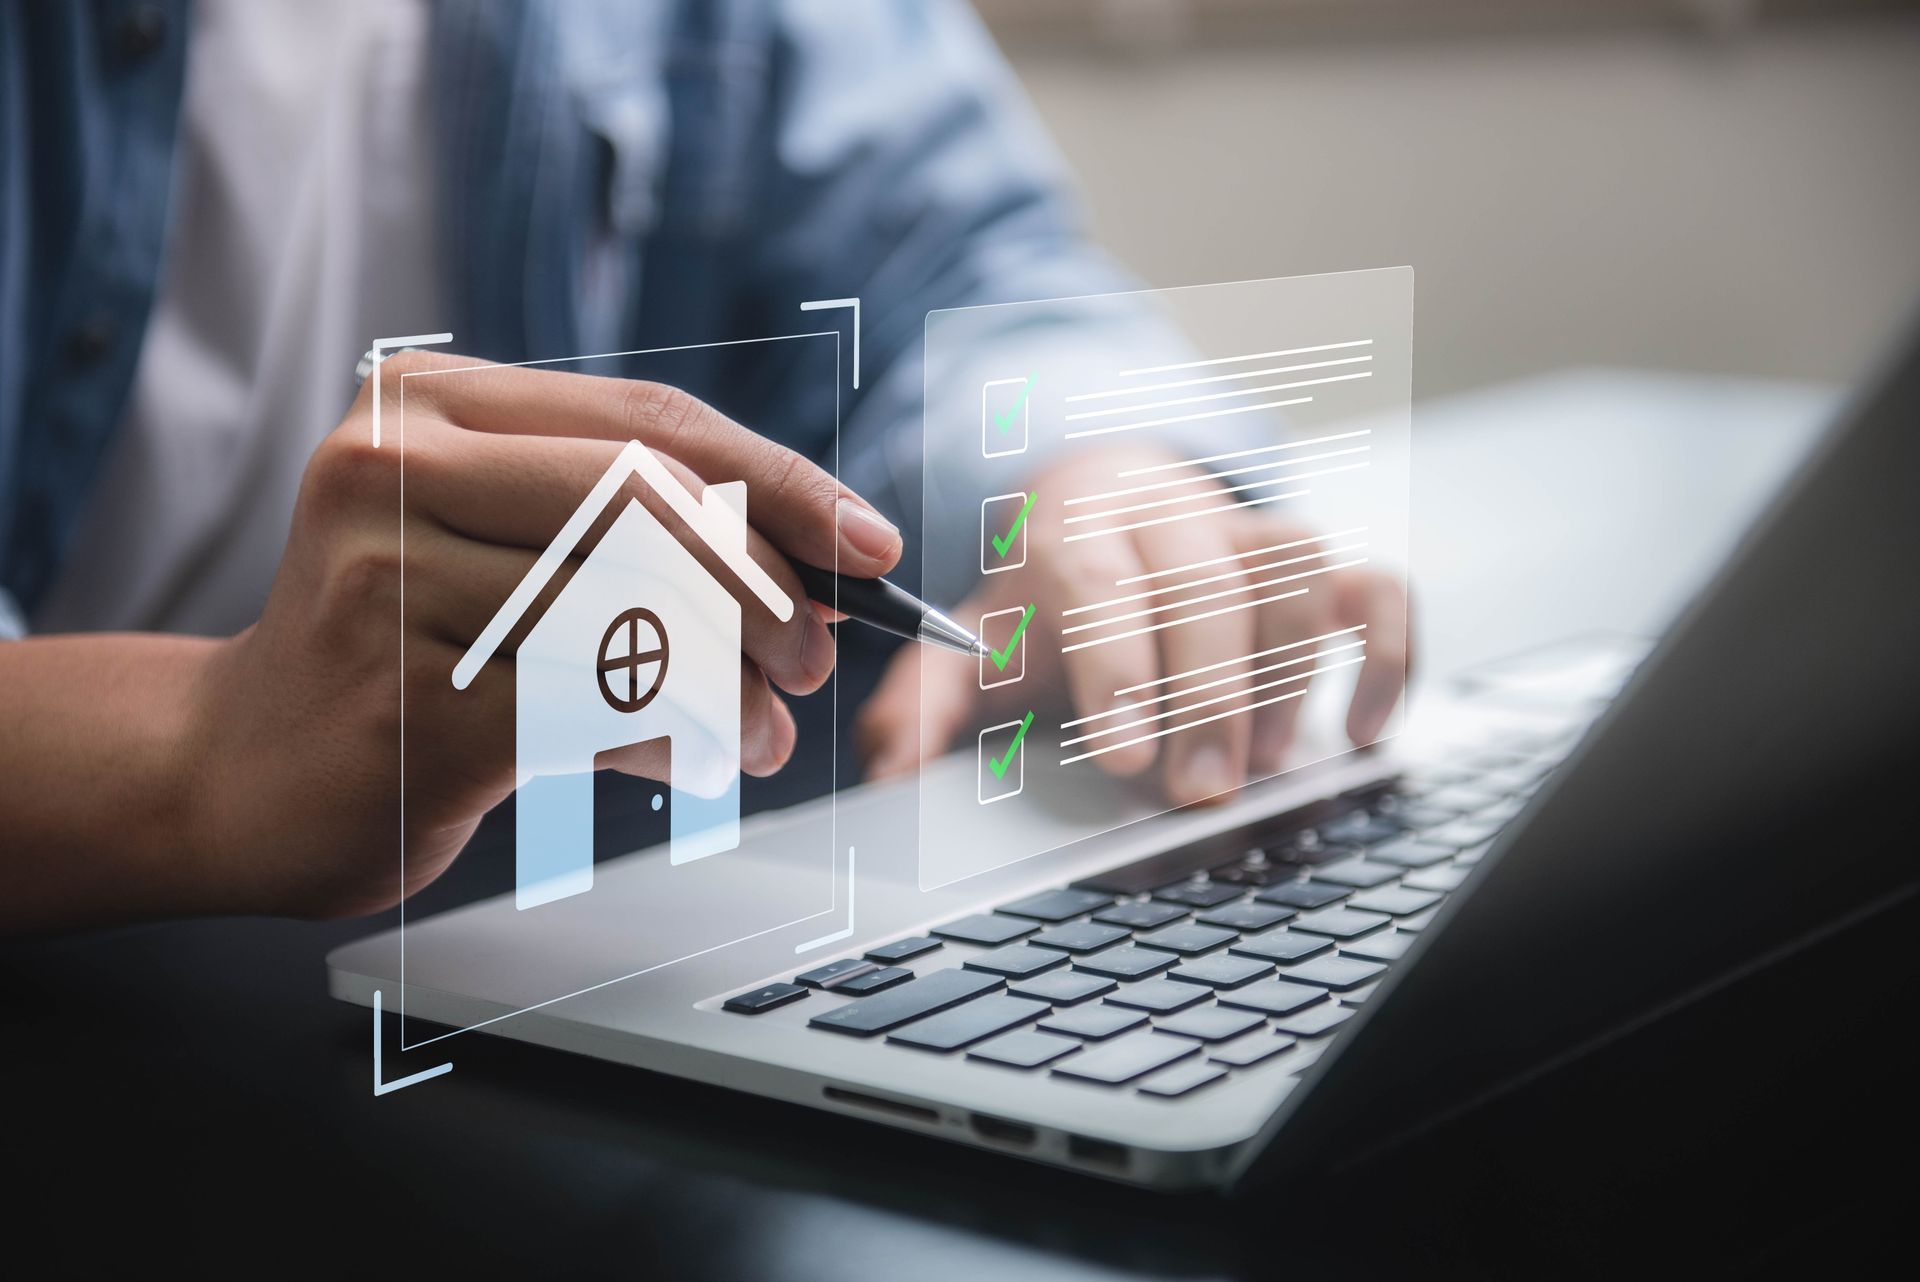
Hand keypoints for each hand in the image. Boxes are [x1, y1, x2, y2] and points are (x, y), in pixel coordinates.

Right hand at [185, 353, 900, 918]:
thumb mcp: (502, 552)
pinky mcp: (403, 694)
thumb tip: (821, 564)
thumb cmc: (406, 651)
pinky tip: (697, 760)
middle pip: (652, 504)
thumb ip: (631, 530)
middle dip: (768, 588)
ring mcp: (385, 575)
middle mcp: (393, 464)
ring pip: (636, 611)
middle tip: (815, 659)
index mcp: (429, 402)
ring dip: (735, 685)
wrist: (234, 769)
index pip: (652, 424)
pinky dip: (678, 737)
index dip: (782, 482)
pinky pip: (599, 706)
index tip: (869, 542)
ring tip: (758, 732)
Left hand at [858, 445, 1405, 805]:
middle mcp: (1170, 516)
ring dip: (1290, 672)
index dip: (1118, 667)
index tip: (1121, 755)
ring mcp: (1250, 531)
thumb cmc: (1042, 598)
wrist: (1105, 503)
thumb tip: (889, 776)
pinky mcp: (1315, 561)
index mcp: (1076, 530)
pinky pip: (1378, 585)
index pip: (1101, 583)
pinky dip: (1386, 655)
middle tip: (1198, 793)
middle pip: (1208, 583)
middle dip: (1208, 696)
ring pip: (1299, 568)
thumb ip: (923, 704)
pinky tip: (1361, 731)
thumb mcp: (969, 643)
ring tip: (1263, 764)